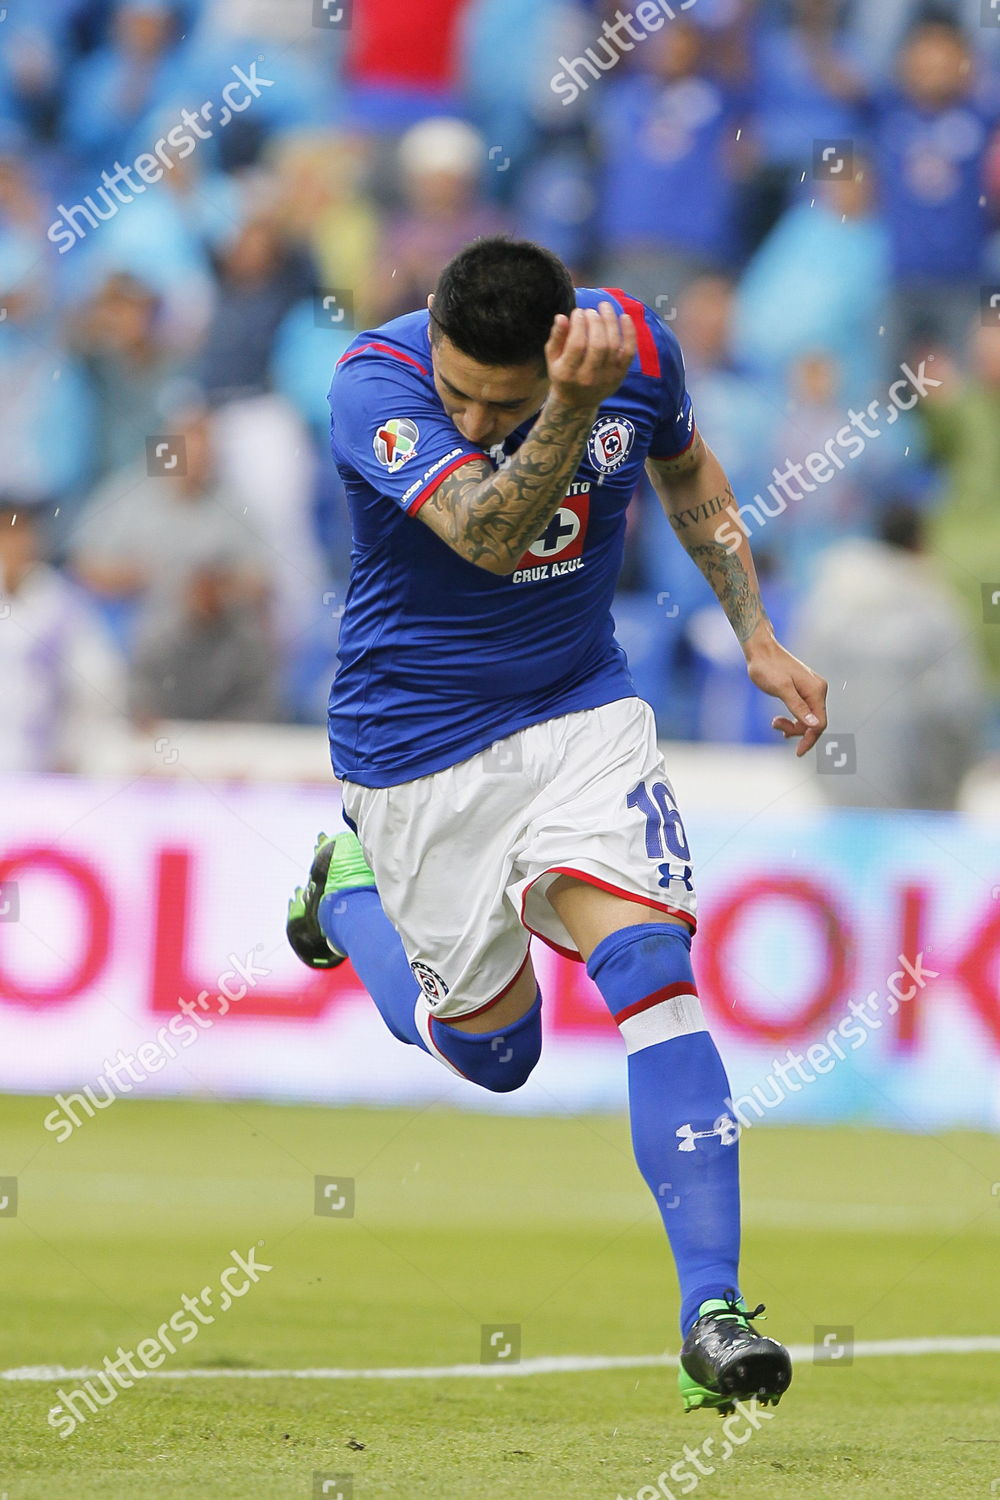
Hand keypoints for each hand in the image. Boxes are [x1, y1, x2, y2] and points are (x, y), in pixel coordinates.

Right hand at [545, 302, 637, 412]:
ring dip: (610, 322)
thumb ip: (556, 337)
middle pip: (598, 345)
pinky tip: (625, 316)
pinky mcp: (620, 375)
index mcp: (568, 373)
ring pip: (614, 345)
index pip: (577, 345)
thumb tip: (562, 317)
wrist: (577, 403)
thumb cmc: (563, 374)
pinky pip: (629, 352)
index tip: (578, 312)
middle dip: (595, 322)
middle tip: (591, 311)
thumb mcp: (552, 358)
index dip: (579, 325)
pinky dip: (629, 333)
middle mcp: (588, 377)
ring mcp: (607, 377)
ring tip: (604, 307)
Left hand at [745, 631, 827, 757]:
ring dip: (793, 724)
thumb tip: (814, 725)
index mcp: (816, 690)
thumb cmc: (768, 668)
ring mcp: (811, 688)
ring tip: (774, 722)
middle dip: (797, 730)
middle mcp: (818, 689)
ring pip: (808, 717)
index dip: (809, 740)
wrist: (761, 650)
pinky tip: (781, 721)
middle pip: (815, 722)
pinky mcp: (803, 688)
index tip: (797, 752)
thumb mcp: (781, 689)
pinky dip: (793, 718)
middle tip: (775, 725)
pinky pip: (803, 710)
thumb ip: (798, 707)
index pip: (819, 723)